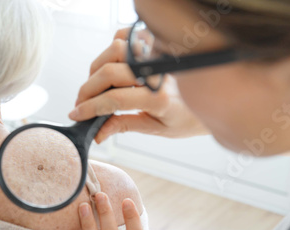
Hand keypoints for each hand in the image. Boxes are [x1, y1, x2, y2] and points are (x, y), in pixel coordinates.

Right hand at [69, 28, 208, 142]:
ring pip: (114, 50)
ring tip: (94, 87)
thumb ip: (125, 126)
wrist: (213, 100)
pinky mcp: (155, 45)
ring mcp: (156, 54)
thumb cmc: (188, 116)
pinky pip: (126, 37)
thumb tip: (98, 133)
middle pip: (108, 72)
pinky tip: (110, 65)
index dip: (90, 108)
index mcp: (159, 98)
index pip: (114, 99)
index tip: (76, 114)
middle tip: (80, 104)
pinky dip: (112, 47)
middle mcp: (157, 71)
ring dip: (97, 68)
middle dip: (87, 90)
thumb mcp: (156, 129)